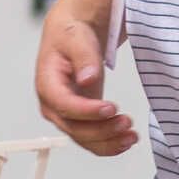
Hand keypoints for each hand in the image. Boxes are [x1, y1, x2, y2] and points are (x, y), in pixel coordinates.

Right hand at [35, 11, 136, 154]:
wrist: (73, 36)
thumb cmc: (71, 34)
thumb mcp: (76, 37)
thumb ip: (83, 57)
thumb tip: (87, 78)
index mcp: (47, 83)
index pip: (63, 104)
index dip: (86, 111)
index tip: (110, 108)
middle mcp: (53, 104)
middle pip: (74, 128)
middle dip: (101, 130)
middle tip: (126, 121)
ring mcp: (66, 115)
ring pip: (84, 139)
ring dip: (108, 142)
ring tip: (132, 135)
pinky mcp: (80, 119)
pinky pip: (92, 139)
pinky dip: (110, 144)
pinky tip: (127, 140)